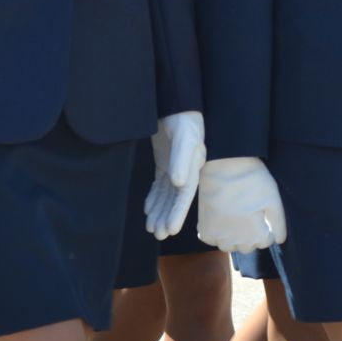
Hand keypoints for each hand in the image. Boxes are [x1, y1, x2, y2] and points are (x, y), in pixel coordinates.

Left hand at [144, 110, 205, 240]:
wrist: (175, 105)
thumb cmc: (184, 120)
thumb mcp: (184, 137)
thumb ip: (181, 159)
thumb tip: (178, 182)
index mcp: (193, 167)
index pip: (185, 195)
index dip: (178, 213)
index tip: (171, 230)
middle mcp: (185, 170)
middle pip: (176, 199)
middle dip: (167, 217)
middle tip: (158, 235)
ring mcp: (174, 167)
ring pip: (166, 195)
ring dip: (160, 211)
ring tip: (152, 229)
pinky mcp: (163, 162)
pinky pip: (159, 185)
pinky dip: (154, 198)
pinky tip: (148, 209)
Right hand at [195, 157, 285, 252]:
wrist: (224, 165)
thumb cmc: (252, 179)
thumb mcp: (272, 198)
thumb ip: (278, 222)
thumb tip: (280, 240)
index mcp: (254, 233)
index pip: (265, 242)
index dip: (267, 229)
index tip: (263, 217)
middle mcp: (235, 239)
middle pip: (248, 247)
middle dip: (252, 235)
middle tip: (250, 216)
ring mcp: (218, 235)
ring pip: (229, 247)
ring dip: (234, 238)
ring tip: (236, 219)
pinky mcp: (205, 228)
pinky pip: (213, 240)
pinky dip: (217, 235)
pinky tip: (222, 219)